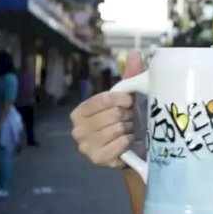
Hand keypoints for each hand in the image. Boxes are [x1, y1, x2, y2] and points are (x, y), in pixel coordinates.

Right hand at [70, 52, 143, 167]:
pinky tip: (128, 143)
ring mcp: (85, 147)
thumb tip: (134, 53)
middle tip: (129, 121)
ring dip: (129, 130)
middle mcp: (77, 129)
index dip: (122, 100)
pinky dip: (129, 142)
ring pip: (118, 129)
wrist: (133, 150)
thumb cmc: (127, 121)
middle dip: (127, 117)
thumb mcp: (126, 99)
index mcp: (80, 111)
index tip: (130, 102)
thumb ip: (129, 76)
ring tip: (128, 131)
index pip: (104, 99)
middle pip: (113, 115)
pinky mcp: (97, 159)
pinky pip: (120, 144)